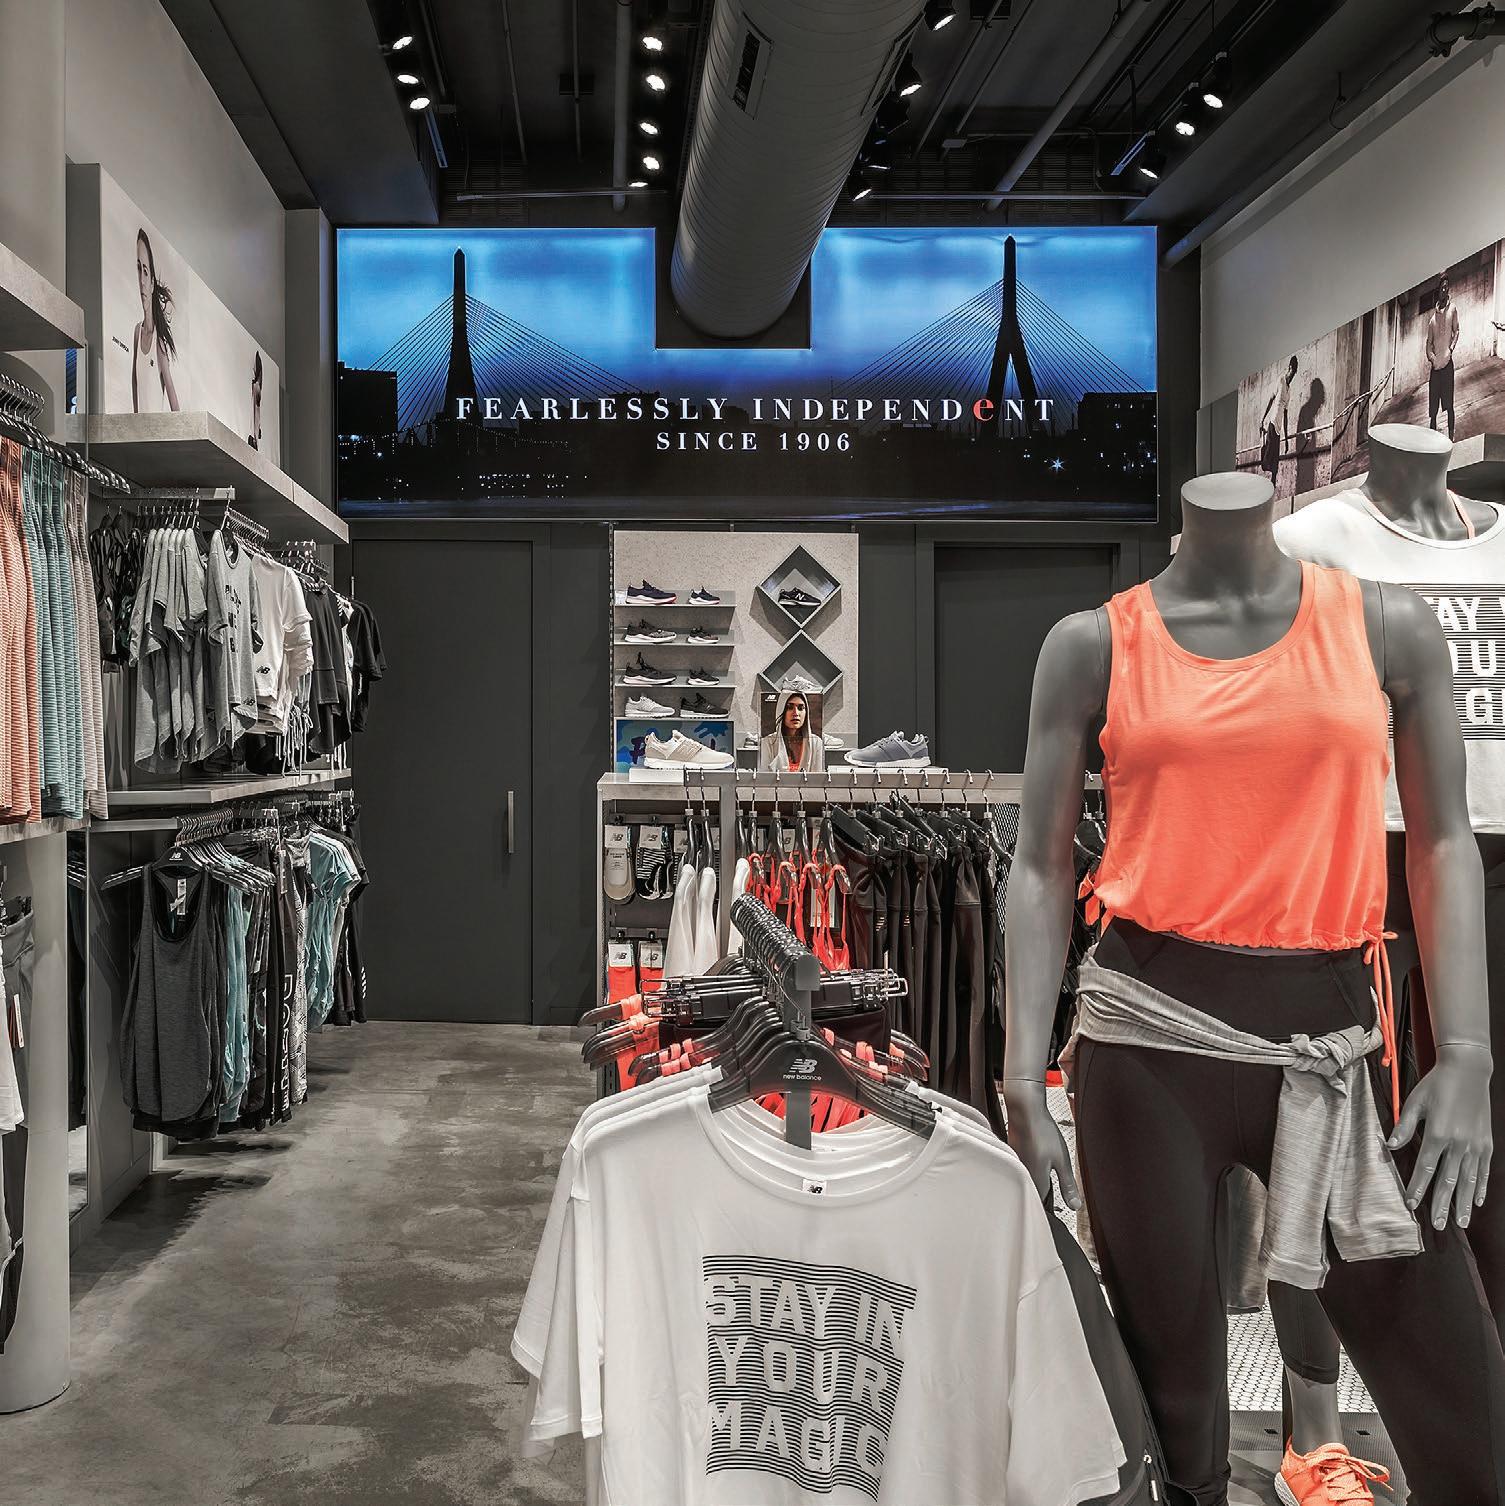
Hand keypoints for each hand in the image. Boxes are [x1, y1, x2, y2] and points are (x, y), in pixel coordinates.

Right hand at [1003, 1084, 1081, 1210]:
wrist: (1025, 1110)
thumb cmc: (1043, 1132)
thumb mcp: (1063, 1160)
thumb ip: (1068, 1185)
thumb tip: (1075, 1207)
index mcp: (1035, 1180)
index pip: (1043, 1204)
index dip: (1051, 1208)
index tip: (1059, 1207)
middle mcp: (1023, 1176)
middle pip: (1034, 1193)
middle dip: (1044, 1194)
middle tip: (1054, 1184)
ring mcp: (1017, 1165)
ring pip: (1028, 1180)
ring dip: (1037, 1179)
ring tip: (1046, 1168)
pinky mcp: (1014, 1155)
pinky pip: (1023, 1169)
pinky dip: (1031, 1167)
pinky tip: (1037, 1157)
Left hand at [1388, 1046, 1493, 1230]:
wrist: (1469, 1070)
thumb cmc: (1437, 1085)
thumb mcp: (1415, 1102)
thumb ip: (1404, 1126)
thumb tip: (1390, 1146)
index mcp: (1438, 1134)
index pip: (1426, 1168)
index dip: (1418, 1188)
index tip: (1411, 1205)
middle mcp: (1459, 1143)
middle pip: (1449, 1181)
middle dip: (1442, 1205)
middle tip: (1439, 1226)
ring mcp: (1476, 1145)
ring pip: (1469, 1180)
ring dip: (1463, 1202)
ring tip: (1460, 1222)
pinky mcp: (1487, 1143)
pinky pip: (1484, 1170)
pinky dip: (1480, 1187)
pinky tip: (1476, 1200)